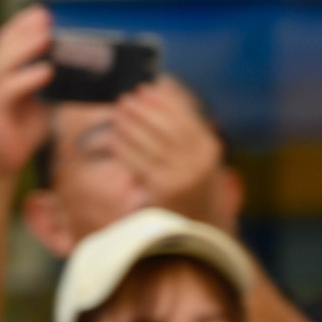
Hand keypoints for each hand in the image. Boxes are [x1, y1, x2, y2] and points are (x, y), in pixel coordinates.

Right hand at [0, 4, 54, 179]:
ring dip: (26, 49)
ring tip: (47, 38)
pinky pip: (8, 90)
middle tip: (46, 20)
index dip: (23, 24)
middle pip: (3, 45)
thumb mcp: (41, 102)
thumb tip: (80, 66)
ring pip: (4, 63)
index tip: (44, 13)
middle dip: (26, 30)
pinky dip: (28, 79)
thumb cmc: (21, 133)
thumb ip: (51, 82)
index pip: (5, 39)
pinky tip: (46, 71)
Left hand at [111, 78, 230, 226]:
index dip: (168, 97)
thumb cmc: (193, 194)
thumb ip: (187, 133)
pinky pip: (139, 163)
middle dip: (146, 107)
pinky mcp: (162, 190)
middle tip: (127, 96)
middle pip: (168, 124)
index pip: (188, 114)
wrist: (198, 237)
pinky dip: (124, 148)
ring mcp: (182, 175)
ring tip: (118, 111)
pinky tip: (112, 138)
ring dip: (132, 123)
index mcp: (209, 148)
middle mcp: (199, 160)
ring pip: (152, 141)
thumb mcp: (200, 162)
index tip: (151, 85)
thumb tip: (165, 94)